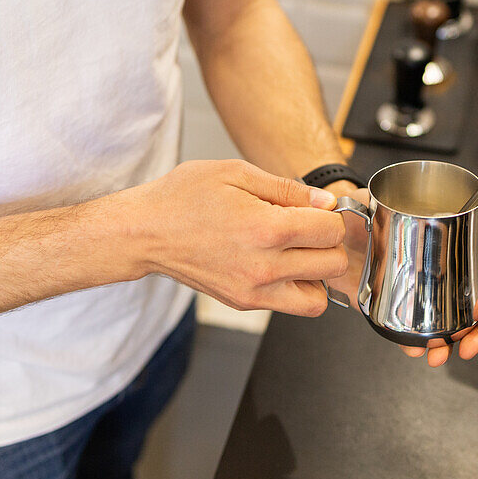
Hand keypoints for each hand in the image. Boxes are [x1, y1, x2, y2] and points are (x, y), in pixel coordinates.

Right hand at [132, 160, 346, 315]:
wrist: (144, 232)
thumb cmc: (182, 198)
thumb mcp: (236, 172)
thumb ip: (287, 189)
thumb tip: (325, 202)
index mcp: (266, 228)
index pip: (331, 230)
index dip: (330, 215)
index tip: (317, 210)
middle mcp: (263, 266)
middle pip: (333, 264)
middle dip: (328, 243)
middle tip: (309, 230)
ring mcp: (254, 291)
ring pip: (319, 298)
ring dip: (317, 274)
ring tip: (298, 253)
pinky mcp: (244, 303)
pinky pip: (292, 306)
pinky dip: (296, 288)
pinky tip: (279, 265)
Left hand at [322, 181, 477, 366]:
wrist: (335, 230)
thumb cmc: (372, 213)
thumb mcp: (409, 207)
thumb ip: (453, 222)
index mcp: (454, 254)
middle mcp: (441, 278)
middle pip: (473, 312)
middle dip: (475, 334)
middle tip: (469, 345)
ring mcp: (419, 296)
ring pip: (446, 329)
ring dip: (448, 346)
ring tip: (439, 355)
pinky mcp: (394, 308)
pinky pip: (410, 333)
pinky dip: (414, 346)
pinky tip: (413, 350)